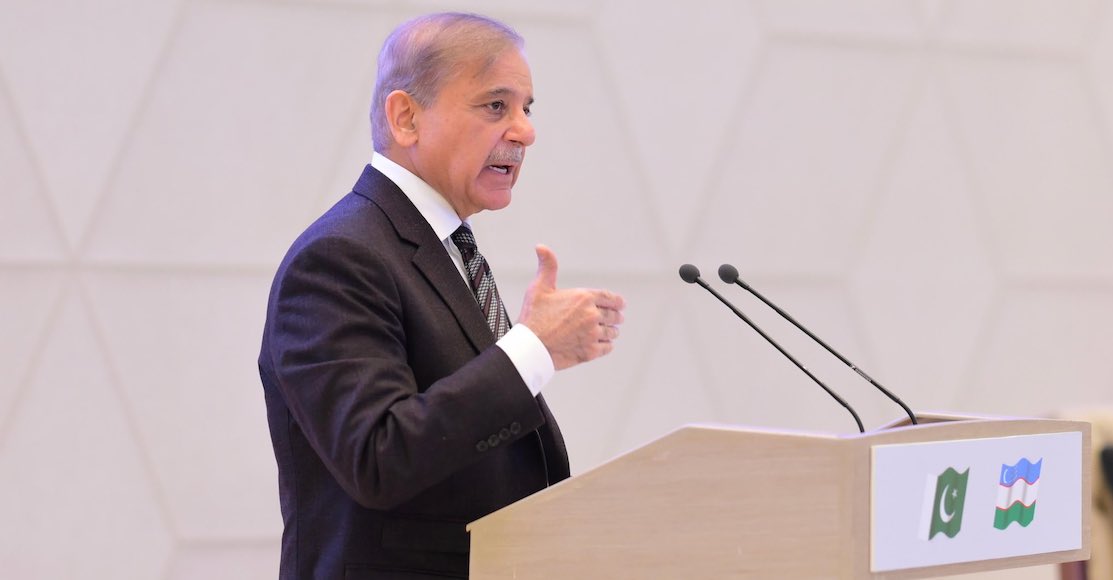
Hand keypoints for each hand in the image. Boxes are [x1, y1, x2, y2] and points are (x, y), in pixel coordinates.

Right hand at [517, 245, 625, 369]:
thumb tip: (541, 246)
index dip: (618, 302)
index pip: (611, 298)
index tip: (621, 305)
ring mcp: (592, 334)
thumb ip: (547, 266)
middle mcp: (592, 315)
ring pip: (612, 332)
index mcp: (583, 297)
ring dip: (611, 331)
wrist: (529, 348)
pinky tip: (601, 345)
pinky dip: (606, 346)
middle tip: (615, 319)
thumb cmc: (533, 317)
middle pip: (614, 316)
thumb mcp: (539, 288)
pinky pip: (607, 347)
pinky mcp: (591, 351)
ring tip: (607, 332)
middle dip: (615, 317)